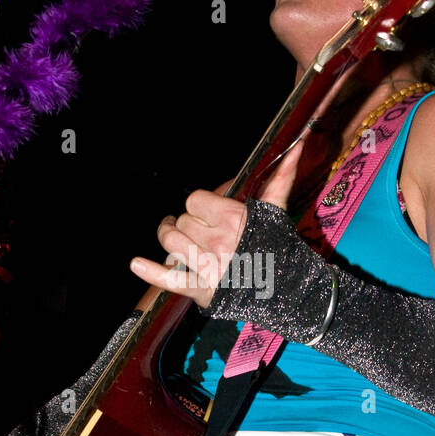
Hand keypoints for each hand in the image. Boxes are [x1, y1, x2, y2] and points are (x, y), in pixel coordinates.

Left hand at [129, 141, 304, 307]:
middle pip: (182, 221)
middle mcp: (216, 241)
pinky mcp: (201, 289)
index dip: (199, 205)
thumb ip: (281, 178)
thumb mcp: (277, 211)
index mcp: (231, 218)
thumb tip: (298, 144)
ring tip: (172, 237)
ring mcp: (207, 266)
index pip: (194, 200)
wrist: (291, 291)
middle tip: (196, 229)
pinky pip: (169, 279)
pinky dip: (150, 271)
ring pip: (170, 242)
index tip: (207, 212)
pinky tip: (136, 263)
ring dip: (169, 238)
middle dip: (188, 223)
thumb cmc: (281, 248)